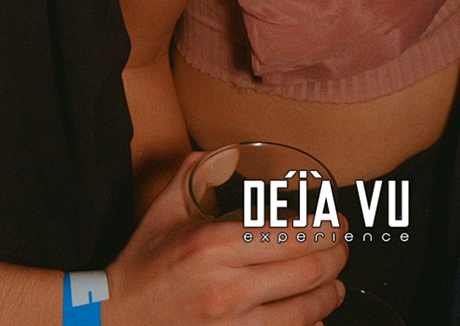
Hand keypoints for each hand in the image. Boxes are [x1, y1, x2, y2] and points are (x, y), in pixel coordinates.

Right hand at [103, 151, 346, 325]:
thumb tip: (227, 151)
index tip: (338, 222)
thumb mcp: (166, 207)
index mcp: (216, 244)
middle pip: (309, 271)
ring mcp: (232, 324)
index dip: (327, 228)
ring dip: (331, 294)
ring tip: (336, 283)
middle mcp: (228, 286)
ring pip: (306, 311)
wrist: (117, 314)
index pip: (293, 234)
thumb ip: (199, 171)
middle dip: (337, 256)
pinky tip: (315, 315)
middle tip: (342, 247)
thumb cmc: (146, 260)